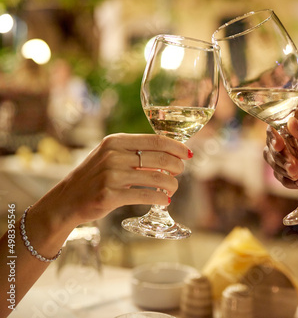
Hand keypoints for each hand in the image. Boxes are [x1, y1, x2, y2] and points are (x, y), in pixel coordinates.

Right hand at [33, 133, 192, 234]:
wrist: (66, 200)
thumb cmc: (95, 177)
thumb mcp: (110, 155)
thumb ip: (134, 151)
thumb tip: (171, 154)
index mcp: (115, 141)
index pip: (156, 140)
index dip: (176, 147)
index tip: (187, 154)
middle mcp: (113, 155)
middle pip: (160, 158)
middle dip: (176, 167)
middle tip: (179, 174)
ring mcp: (110, 175)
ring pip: (157, 178)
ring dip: (171, 185)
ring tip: (172, 189)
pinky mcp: (109, 196)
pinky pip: (146, 196)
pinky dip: (160, 199)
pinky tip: (164, 200)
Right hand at [263, 103, 297, 208]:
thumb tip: (291, 125)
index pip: (284, 117)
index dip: (276, 130)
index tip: (280, 144)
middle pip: (274, 138)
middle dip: (277, 153)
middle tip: (292, 166)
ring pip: (274, 157)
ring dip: (279, 167)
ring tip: (297, 175)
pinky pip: (283, 174)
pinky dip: (286, 180)